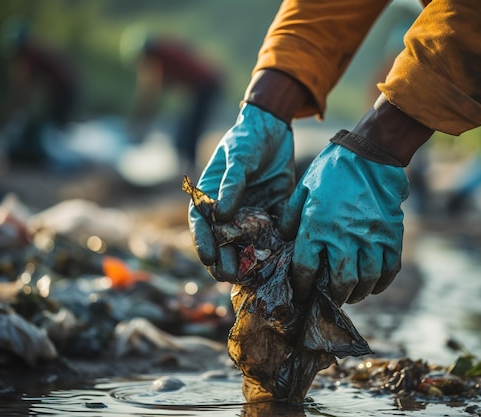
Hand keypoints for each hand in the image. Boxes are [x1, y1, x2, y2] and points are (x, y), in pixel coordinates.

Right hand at [188, 103, 294, 280]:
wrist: (275, 129)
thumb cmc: (247, 139)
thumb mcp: (238, 157)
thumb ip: (232, 184)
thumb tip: (222, 214)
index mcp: (211, 198)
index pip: (202, 225)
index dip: (203, 243)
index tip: (208, 259)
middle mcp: (228, 212)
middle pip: (223, 242)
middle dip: (224, 261)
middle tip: (231, 276)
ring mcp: (250, 216)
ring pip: (246, 245)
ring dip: (248, 262)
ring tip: (252, 278)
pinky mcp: (272, 215)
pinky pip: (273, 236)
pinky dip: (275, 249)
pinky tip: (279, 263)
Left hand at [279, 142, 408, 304]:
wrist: (370, 154)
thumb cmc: (331, 170)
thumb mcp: (303, 189)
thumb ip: (291, 217)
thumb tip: (285, 238)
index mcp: (316, 227)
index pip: (306, 269)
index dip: (302, 287)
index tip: (302, 293)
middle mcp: (344, 237)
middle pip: (340, 283)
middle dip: (334, 296)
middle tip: (330, 299)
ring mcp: (371, 237)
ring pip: (367, 280)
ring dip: (358, 293)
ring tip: (351, 294)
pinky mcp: (391, 235)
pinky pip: (389, 268)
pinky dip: (382, 282)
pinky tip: (374, 285)